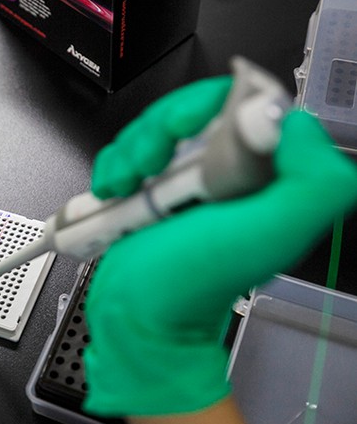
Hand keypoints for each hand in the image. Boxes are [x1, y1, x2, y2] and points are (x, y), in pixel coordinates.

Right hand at [82, 76, 356, 416]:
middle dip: (158, 130)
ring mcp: (186, 182)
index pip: (244, 102)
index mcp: (267, 175)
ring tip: (123, 187)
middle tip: (147, 166)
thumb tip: (297, 122)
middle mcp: (229, 174)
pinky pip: (128, 153)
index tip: (181, 130)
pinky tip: (111, 192)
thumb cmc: (193, 283)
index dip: (206, 105)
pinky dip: (112, 166)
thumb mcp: (269, 235)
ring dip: (129, 151)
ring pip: (154, 129)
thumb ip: (312, 181)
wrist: (137, 320)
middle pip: (191, 110)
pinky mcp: (149, 191)